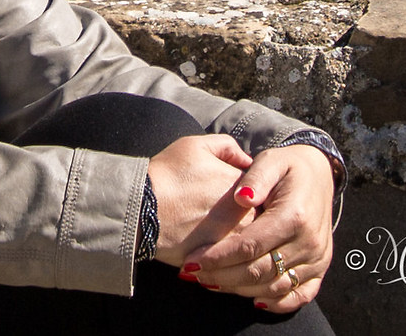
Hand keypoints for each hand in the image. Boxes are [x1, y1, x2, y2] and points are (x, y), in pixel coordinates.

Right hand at [144, 133, 252, 265]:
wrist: (142, 209)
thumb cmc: (166, 175)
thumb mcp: (194, 146)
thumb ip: (226, 146)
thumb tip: (246, 159)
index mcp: (243, 185)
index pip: (263, 189)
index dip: (251, 191)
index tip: (236, 195)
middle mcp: (245, 213)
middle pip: (260, 217)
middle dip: (249, 215)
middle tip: (227, 215)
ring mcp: (235, 239)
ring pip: (250, 240)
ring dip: (242, 236)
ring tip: (218, 232)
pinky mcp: (222, 260)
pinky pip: (235, 259)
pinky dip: (230, 256)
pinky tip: (214, 247)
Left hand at [183, 144, 337, 313]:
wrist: (320, 174)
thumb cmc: (288, 167)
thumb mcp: (270, 161)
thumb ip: (255, 177)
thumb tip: (241, 198)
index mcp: (294, 216)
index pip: (250, 246)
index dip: (219, 257)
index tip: (192, 261)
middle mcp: (308, 241)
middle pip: (260, 271)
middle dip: (222, 276)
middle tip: (193, 275)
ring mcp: (317, 258)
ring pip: (275, 286)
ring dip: (240, 289)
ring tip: (210, 282)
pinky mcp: (320, 268)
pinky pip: (300, 294)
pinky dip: (276, 302)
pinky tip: (252, 300)